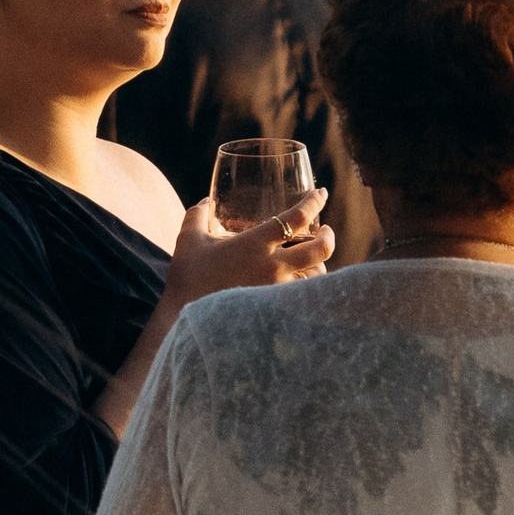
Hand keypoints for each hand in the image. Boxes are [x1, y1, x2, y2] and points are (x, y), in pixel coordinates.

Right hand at [165, 189, 332, 305]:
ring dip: (318, 266)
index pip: (297, 217)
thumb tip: (207, 201)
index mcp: (256, 243)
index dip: (314, 202)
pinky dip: (307, 289)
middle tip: (325, 230)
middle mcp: (273, 267)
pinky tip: (301, 286)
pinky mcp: (274, 311)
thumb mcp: (188, 240)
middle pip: (320, 249)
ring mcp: (276, 292)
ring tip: (313, 261)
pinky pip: (302, 298)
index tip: (321, 194)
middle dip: (329, 237)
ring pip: (315, 277)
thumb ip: (197, 215)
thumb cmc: (187, 278)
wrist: (184, 319)